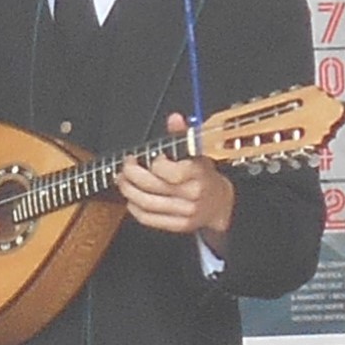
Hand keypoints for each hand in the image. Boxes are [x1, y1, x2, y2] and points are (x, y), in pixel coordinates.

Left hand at [115, 123, 235, 238]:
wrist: (221, 203)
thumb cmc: (204, 175)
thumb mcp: (197, 152)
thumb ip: (182, 135)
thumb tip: (174, 119)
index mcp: (198, 173)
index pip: (169, 171)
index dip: (154, 163)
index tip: (150, 156)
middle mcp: (192, 193)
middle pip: (152, 186)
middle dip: (131, 174)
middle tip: (126, 166)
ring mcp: (185, 212)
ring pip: (146, 203)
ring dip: (128, 190)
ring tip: (123, 180)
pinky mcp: (178, 225)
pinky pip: (149, 218)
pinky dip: (134, 208)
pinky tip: (131, 199)